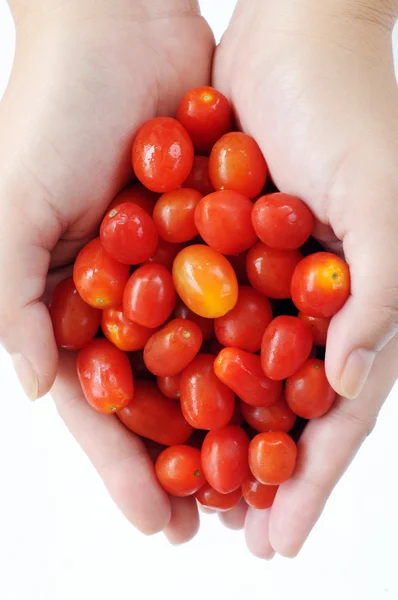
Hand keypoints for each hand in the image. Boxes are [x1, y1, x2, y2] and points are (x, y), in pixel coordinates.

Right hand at [0, 0, 213, 540]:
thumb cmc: (51, 111)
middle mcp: (122, 295)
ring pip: (206, 361)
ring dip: (230, 420)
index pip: (97, 406)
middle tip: (215, 523)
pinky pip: (245, 300)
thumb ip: (11, 300)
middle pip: (157, 398)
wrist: (118, 27)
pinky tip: (291, 391)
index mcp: (69, 302)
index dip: (123, 468)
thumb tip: (41, 390)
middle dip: (183, 461)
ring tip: (261, 480)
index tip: (157, 523)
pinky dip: (265, 344)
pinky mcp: (216, 236)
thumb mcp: (10, 205)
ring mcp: (173, 268)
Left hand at [214, 0, 397, 556]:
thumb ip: (381, 294)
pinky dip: (182, 360)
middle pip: (284, 409)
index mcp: (360, 304)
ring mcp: (268, 279)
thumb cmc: (350, 107)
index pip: (338, 413)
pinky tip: (158, 401)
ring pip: (239, 373)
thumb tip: (351, 386)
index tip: (280, 540)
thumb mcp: (382, 198)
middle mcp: (313, 302)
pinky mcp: (225, 249)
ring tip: (192, 488)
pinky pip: (201, 315)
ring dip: (218, 432)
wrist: (292, 36)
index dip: (314, 481)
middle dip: (261, 473)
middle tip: (233, 534)